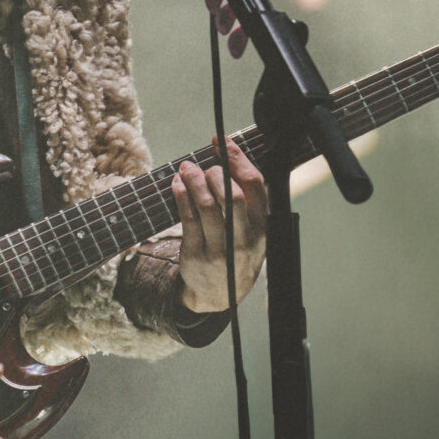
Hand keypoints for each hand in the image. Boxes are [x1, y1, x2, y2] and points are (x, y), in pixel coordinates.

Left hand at [173, 139, 268, 313]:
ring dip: (194, 180)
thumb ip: (249, 200)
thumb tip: (230, 158)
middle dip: (215, 173)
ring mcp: (220, 249)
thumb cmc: (237, 252)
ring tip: (186, 168)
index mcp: (262, 226)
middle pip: (232, 195)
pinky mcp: (197, 255)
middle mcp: (244, 238)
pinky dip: (181, 196)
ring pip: (207, 206)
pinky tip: (177, 184)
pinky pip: (187, 219)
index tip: (223, 143)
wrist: (220, 295)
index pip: (255, 186)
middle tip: (205, 166)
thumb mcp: (253, 230)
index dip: (238, 159)